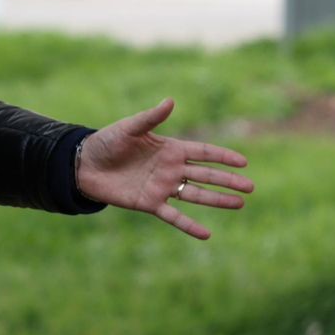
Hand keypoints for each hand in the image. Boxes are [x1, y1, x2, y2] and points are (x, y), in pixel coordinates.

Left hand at [76, 98, 253, 240]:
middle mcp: (171, 169)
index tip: (243, 162)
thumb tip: (171, 101)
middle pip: (206, 175)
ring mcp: (163, 188)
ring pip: (197, 195)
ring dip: (218, 200)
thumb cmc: (107, 142)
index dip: (223, 157)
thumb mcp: (129, 128)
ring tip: (240, 204)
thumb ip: (151, 117)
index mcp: (170, 148)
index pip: (204, 153)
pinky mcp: (150, 204)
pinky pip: (174, 216)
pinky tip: (207, 234)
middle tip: (250, 187)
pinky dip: (189, 226)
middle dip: (228, 181)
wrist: (84, 166)